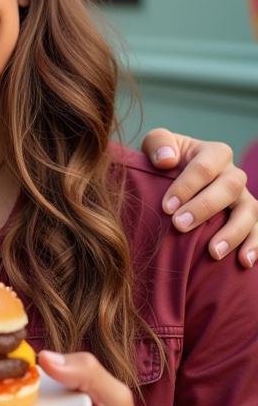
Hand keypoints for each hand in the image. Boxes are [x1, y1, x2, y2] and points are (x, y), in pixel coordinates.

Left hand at [142, 129, 256, 267]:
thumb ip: (158, 143)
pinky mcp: (249, 219)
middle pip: (229, 188)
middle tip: (179, 225)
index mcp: (214, 153)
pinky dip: (256, 246)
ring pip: (249, 212)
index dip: (186, 186)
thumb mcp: (157, 144)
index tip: (166, 206)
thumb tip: (166, 160)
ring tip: (214, 252)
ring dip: (233, 233)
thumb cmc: (164, 161)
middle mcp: (234, 174)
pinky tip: (244, 262)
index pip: (205, 167)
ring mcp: (244, 198)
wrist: (174, 179)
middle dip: (205, 208)